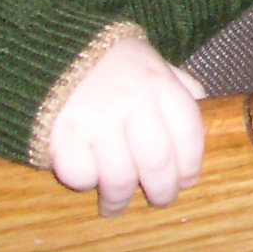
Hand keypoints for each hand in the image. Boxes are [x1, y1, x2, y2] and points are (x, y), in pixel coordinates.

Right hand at [46, 34, 207, 214]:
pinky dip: (85, 183)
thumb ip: (177, 83)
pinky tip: (87, 180)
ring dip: (120, 200)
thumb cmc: (108, 59)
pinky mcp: (62, 134)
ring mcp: (96, 119)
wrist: (48, 44)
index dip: (192, 163)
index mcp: (157, 82)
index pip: (188, 131)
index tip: (188, 180)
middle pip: (157, 161)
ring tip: (116, 207)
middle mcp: (131, 101)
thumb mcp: (149, 59)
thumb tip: (204, 106)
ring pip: (119, 177)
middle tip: (161, 201)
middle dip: (163, 191)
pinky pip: (81, 175)